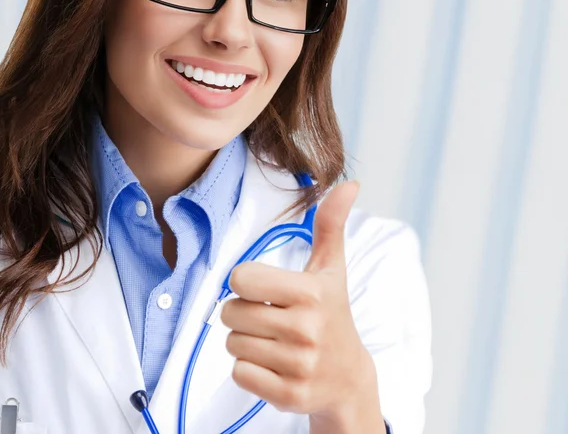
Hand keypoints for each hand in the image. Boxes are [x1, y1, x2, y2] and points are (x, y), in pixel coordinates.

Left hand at [220, 180, 379, 422]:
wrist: (347, 377)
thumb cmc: (332, 313)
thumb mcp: (331, 269)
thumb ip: (331, 225)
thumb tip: (349, 184)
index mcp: (311, 293)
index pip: (240, 279)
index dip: (247, 283)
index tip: (266, 290)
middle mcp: (307, 329)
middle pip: (230, 313)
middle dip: (243, 313)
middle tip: (270, 317)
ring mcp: (299, 366)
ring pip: (232, 344)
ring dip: (245, 341)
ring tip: (274, 341)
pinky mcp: (289, 396)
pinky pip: (239, 374)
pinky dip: (249, 369)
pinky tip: (274, 364)